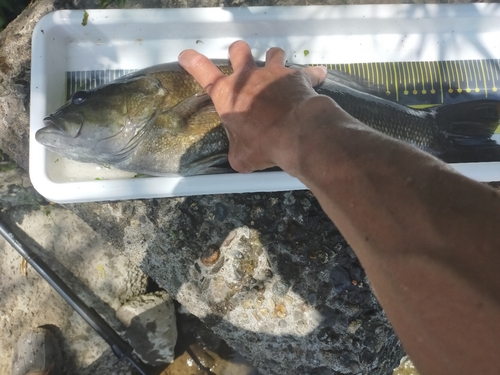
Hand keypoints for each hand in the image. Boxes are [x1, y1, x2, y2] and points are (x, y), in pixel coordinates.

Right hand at [178, 40, 326, 172]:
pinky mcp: (298, 77)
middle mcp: (248, 78)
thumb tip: (239, 158)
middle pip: (239, 51)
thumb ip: (238, 151)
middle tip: (241, 61)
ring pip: (273, 53)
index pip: (203, 72)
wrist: (297, 133)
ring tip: (278, 71)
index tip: (187, 56)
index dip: (193, 62)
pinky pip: (307, 71)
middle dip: (238, 53)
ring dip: (274, 59)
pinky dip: (312, 75)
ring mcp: (274, 73)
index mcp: (228, 94)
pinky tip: (317, 78)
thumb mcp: (242, 157)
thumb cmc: (263, 144)